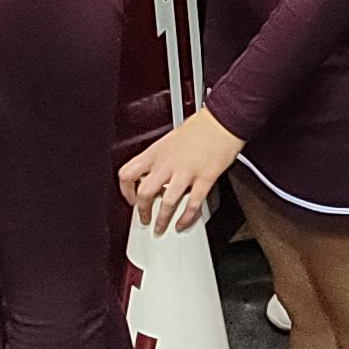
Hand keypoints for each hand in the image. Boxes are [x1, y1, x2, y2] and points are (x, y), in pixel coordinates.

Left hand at [120, 106, 244, 232]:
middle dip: (142, 210)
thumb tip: (153, 173)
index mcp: (156, 152)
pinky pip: (192, 204)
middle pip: (144, 193)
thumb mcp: (169, 139)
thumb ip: (160, 158)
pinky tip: (182, 223)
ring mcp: (186, 172)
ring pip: (167, 203)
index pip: (128, 173)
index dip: (125, 190)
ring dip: (162, 220)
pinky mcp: (204, 179)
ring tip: (161, 227)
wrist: (222, 120)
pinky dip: (186, 218)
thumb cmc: (200, 127)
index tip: (130, 198)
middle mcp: (167, 163)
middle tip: (144, 218)